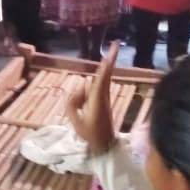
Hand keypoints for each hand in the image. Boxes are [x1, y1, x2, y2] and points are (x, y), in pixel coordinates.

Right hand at [66, 41, 117, 155]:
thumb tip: (78, 88)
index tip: (112, 52)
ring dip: (85, 92)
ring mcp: (105, 98)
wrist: (105, 145)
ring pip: (95, 84)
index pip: (102, 78)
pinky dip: (85, 94)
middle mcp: (103, 95)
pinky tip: (82, 111)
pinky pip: (94, 90)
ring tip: (81, 113)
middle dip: (111, 59)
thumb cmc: (90, 134)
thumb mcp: (76, 121)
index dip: (107, 64)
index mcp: (97, 100)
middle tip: (116, 44)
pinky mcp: (104, 101)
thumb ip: (72, 103)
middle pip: (106, 74)